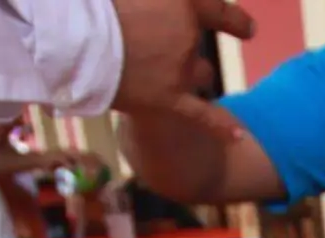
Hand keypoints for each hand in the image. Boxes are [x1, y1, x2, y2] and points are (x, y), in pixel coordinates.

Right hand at [110, 0, 254, 142]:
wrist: (76, 41)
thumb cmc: (98, 7)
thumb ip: (161, 5)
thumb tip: (176, 4)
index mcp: (182, 3)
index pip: (217, 11)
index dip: (234, 19)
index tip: (248, 28)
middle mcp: (187, 34)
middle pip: (197, 41)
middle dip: (183, 41)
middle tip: (150, 44)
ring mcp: (180, 68)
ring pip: (201, 73)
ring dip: (192, 71)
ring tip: (158, 69)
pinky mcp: (168, 99)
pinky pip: (202, 115)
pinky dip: (221, 126)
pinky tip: (239, 137)